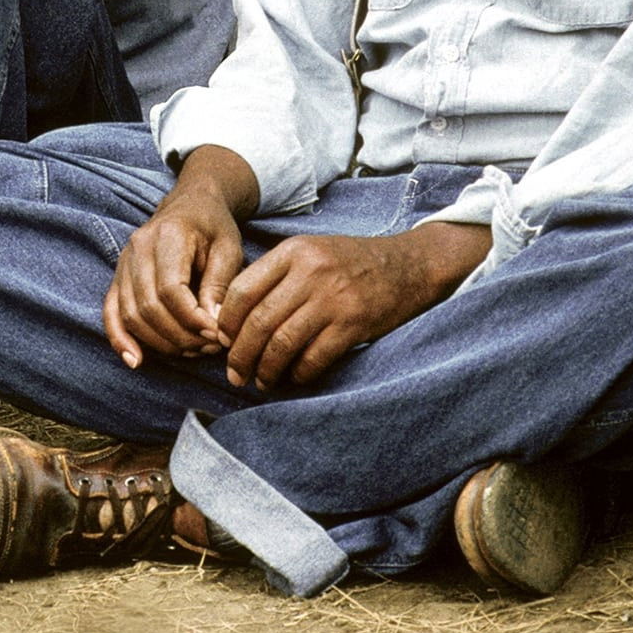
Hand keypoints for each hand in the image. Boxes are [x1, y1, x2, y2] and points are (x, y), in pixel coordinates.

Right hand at [102, 146, 258, 370]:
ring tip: (190, 350)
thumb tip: (212, 327)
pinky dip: (119, 339)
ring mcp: (123, 261)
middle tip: (208, 347)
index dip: (192, 320)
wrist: (191, 203)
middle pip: (148, 307)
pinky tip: (135, 360)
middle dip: (179, 336)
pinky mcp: (118, 275)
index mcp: (168, 235)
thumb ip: (219, 285)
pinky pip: (110, 312)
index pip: (171, 289)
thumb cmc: (213, 226)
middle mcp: (138, 247)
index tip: (216, 335)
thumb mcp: (228, 248)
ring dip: (160, 342)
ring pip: (131, 314)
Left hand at [216, 219, 492, 392]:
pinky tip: (295, 379)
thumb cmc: (352, 262)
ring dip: (266, 371)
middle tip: (235, 375)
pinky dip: (299, 374)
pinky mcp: (353, 323)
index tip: (223, 344)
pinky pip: (314, 358)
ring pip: (282, 344)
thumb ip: (277, 275)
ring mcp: (332, 298)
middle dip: (240, 356)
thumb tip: (236, 319)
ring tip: (262, 382)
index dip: (227, 324)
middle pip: (258, 322)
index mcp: (293, 251)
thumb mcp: (311, 252)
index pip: (242, 290)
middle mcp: (309, 271)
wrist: (409, 264)